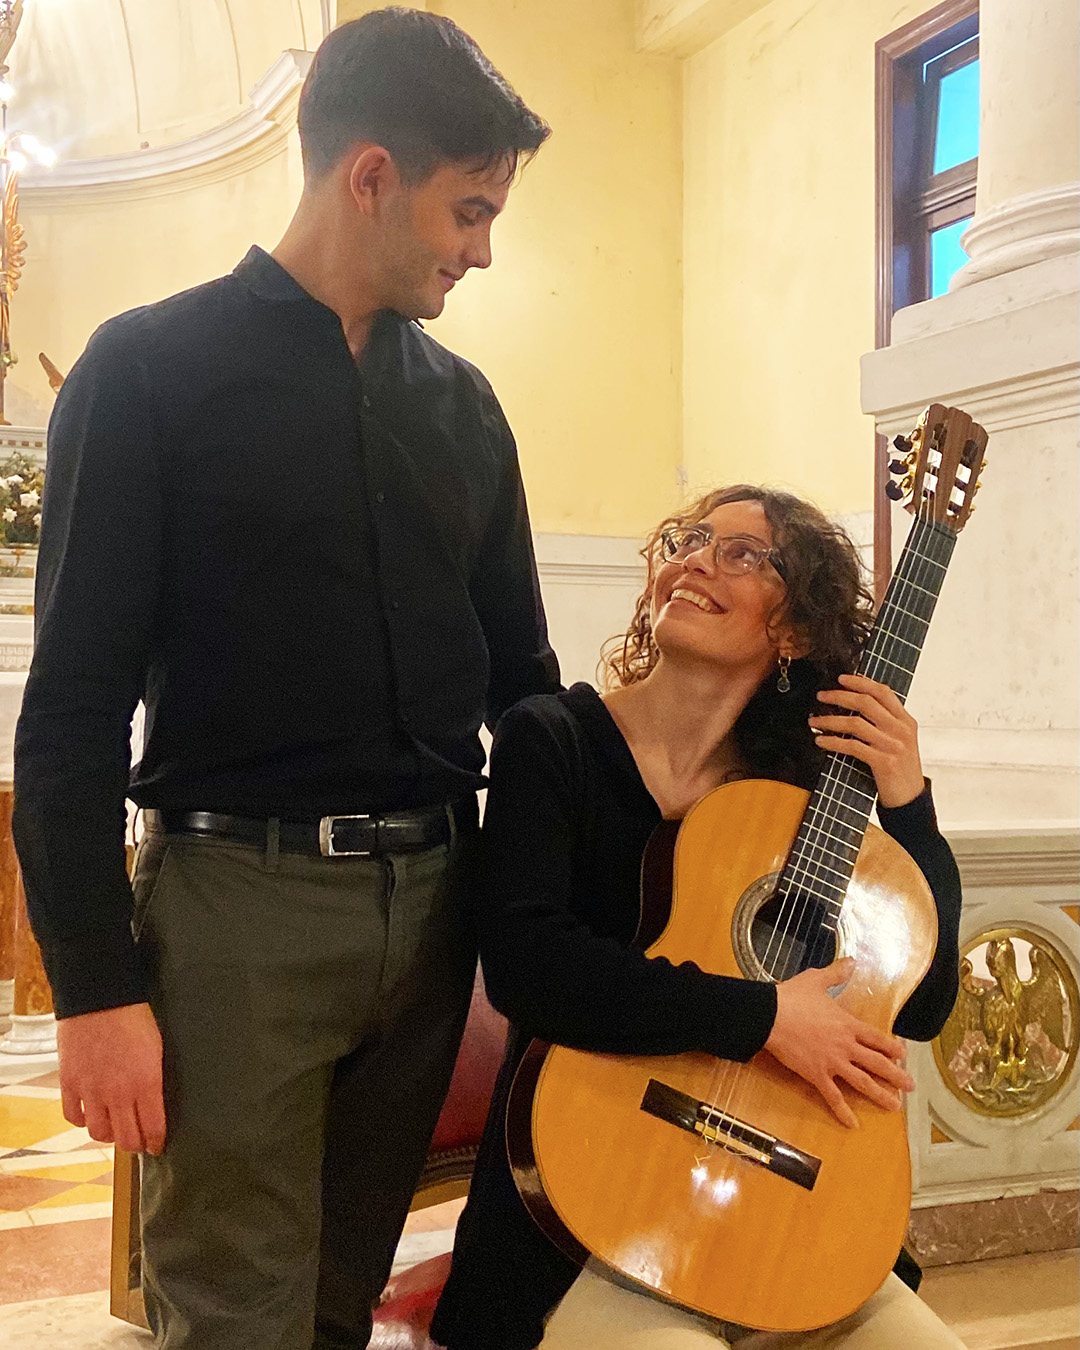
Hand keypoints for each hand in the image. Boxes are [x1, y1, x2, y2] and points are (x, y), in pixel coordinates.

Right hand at [56, 1003, 165, 1154]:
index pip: (153, 1127)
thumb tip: (155, 1101)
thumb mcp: (156, 1048)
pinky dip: (82, 1120)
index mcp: (146, 1083)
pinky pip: (73, 1116)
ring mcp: (91, 1091)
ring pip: (99, 1133)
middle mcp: (119, 1093)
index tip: (157, 1146)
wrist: (101, 998)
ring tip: (114, 1129)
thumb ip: (154, 1079)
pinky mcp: (70, 1084)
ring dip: (109, 1135)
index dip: (156, 1142)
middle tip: (138, 1143)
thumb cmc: (134, 1017)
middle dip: (135, 1145)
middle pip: (126, 1138)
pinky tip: (90, 1114)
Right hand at [764, 958, 913, 1127]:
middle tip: (910, 1087)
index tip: (903, 1055)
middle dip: (895, 1076)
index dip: (892, 1048)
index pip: (876, 1038)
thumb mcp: (816, 979)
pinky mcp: (817, 1075)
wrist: (771, 1016)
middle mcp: (846, 1045)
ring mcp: (833, 1063)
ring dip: (879, 1094)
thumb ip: (837, 973)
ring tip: (894, 1106)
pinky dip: (843, 1111)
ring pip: (862, 1082)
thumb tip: (852, 961)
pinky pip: (833, 1096)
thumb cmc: (793, 997)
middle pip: (876, 1063)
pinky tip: (852, 1124)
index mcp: (848, 1024)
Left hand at [809, 673, 924, 807]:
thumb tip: (856, 705)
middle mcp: (901, 730)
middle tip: (821, 695)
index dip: (861, 682)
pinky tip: (820, 740)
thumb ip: (885, 723)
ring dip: (830, 719)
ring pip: (855, 723)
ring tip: (814, 720)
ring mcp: (893, 745)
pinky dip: (832, 741)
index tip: (841, 678)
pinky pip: (852, 746)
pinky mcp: (883, 762)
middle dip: (839, 696)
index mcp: (906, 721)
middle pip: (866, 702)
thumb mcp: (900, 741)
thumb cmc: (901, 770)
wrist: (910, 800)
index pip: (883, 692)